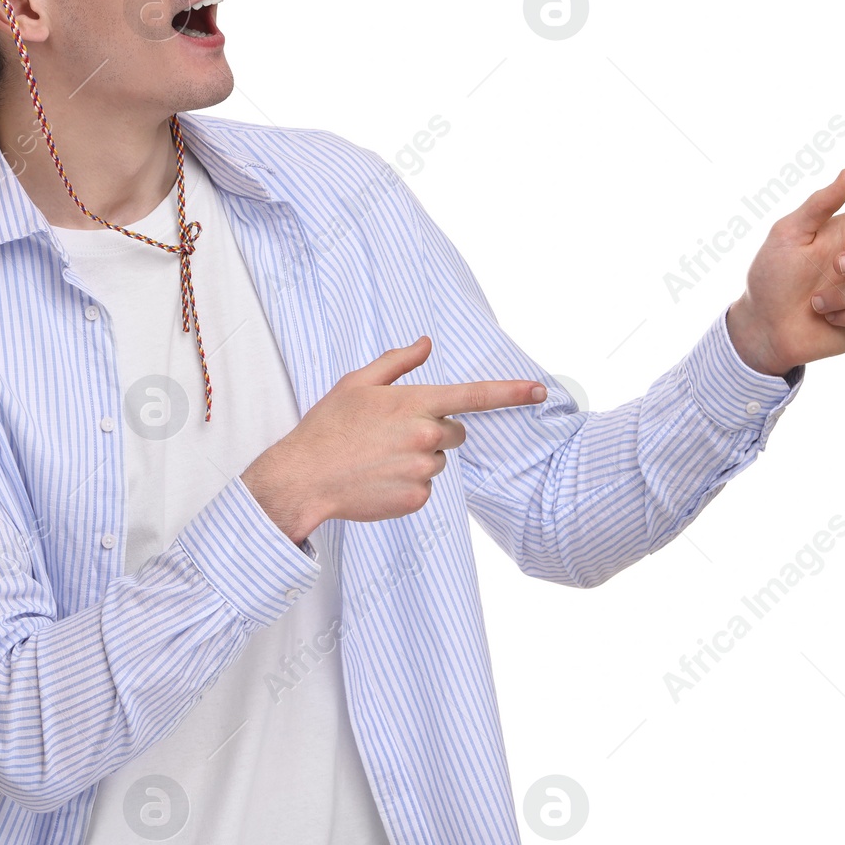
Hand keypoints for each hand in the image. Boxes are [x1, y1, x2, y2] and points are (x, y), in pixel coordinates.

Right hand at [241, 336, 546, 544]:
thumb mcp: (357, 383)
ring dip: (417, 458)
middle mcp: (425, 436)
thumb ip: (397, 362)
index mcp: (415, 403)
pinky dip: (407, 483)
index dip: (511, 392)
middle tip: (392, 433)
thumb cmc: (328, 426)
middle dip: (433, 430)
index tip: (539, 391)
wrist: (304, 477)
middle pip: (455, 431)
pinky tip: (378, 478)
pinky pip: (425, 488)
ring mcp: (422, 471)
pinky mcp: (416, 500)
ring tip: (378, 457)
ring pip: (437, 460)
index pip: (474, 396)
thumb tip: (426, 344)